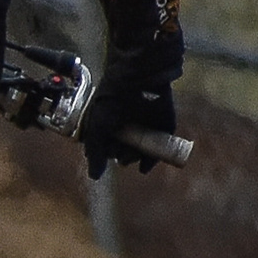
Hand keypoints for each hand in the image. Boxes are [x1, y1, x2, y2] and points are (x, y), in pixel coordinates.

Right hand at [82, 50, 179, 179]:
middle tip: (121, 148)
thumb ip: (95, 152)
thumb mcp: (97, 126)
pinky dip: (151, 161)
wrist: (136, 81)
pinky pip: (158, 150)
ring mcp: (146, 129)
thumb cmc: (112, 101)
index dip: (107, 152)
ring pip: (140, 154)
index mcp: (112, 125)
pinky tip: (144, 167)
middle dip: (122, 156)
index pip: (108, 149)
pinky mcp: (163, 128)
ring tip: (132, 151)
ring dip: (134, 158)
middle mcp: (129, 128)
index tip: (107, 147)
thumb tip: (95, 176)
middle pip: (124, 154)